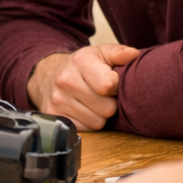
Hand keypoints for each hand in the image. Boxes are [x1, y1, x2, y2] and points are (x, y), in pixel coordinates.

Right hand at [27, 43, 141, 129]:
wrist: (49, 76)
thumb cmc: (82, 66)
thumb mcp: (99, 54)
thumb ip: (118, 53)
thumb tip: (133, 54)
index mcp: (80, 61)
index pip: (109, 85)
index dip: (116, 87)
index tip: (112, 82)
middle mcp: (66, 80)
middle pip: (107, 108)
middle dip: (110, 103)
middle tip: (104, 95)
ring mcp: (58, 99)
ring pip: (97, 122)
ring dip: (100, 115)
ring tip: (94, 102)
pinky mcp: (54, 115)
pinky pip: (85, 129)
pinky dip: (88, 123)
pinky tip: (83, 110)